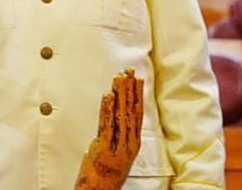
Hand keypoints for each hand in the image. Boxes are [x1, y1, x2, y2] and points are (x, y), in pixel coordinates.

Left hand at [75, 68, 143, 189]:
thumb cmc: (107, 172)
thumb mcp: (117, 151)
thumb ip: (119, 135)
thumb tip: (115, 115)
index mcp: (134, 143)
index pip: (138, 113)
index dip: (137, 94)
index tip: (137, 77)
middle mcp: (129, 143)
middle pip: (131, 111)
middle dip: (130, 89)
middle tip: (129, 70)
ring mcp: (118, 146)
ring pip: (121, 115)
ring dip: (120, 95)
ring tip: (119, 77)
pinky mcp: (103, 148)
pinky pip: (107, 125)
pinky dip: (108, 109)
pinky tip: (108, 95)